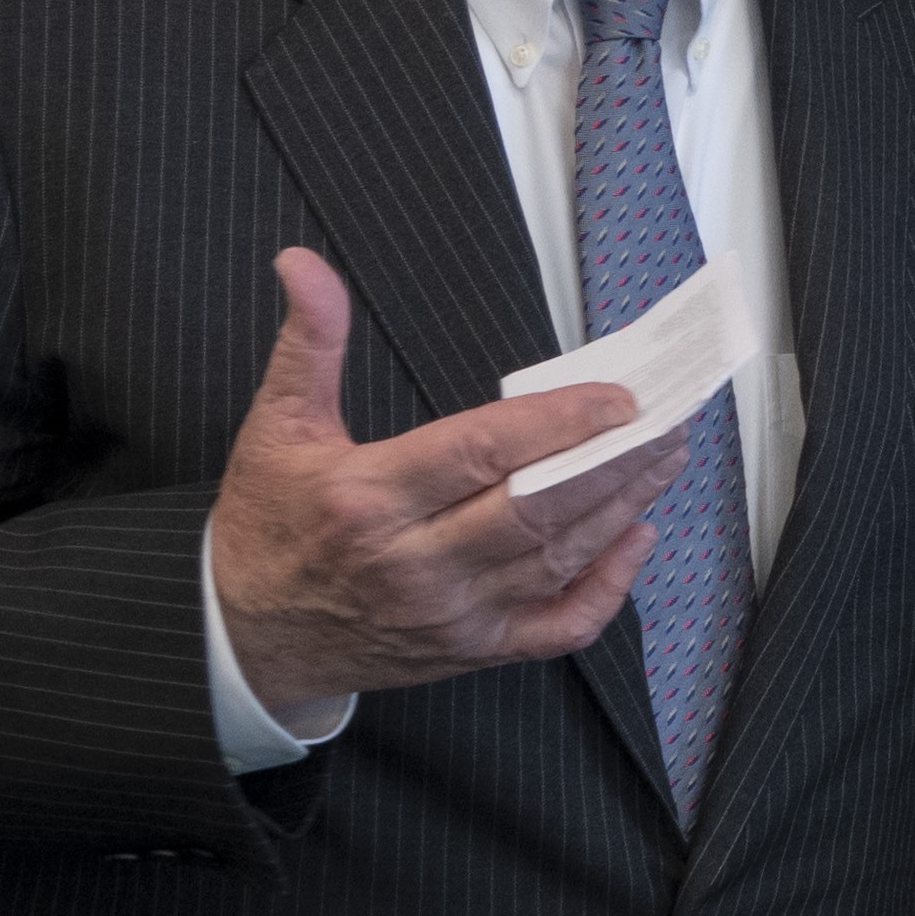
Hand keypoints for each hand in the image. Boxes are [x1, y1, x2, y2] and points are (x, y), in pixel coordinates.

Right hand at [213, 249, 690, 716]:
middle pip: (536, 510)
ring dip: (621, 508)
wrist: (246, 640)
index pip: (482, 454)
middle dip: (613, 463)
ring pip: (557, 560)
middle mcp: (415, 564)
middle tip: (667, 419)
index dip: (558, 423)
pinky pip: (557, 628)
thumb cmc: (269, 527)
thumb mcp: (275, 428)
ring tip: (665, 456)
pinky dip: (607, 590)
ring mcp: (450, 615)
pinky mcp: (473, 649)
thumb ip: (309, 344)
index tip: (616, 396)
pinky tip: (635, 539)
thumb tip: (304, 265)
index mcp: (369, 501)